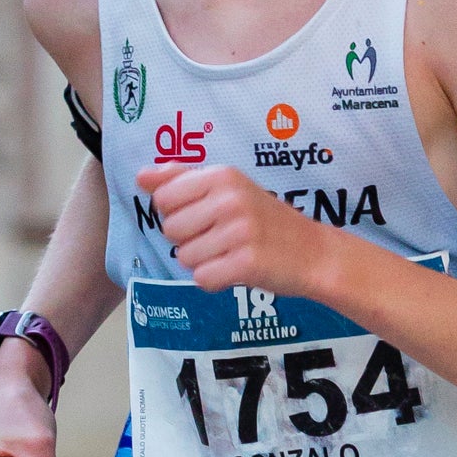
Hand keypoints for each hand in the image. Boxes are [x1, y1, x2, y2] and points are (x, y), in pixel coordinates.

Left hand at [139, 161, 331, 298]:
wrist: (315, 253)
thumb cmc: (266, 221)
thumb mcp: (229, 188)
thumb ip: (182, 180)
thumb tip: (141, 176)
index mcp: (223, 176)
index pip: (163, 198)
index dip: (177, 214)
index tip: (204, 216)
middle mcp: (231, 199)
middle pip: (170, 230)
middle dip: (189, 240)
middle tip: (222, 238)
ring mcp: (240, 231)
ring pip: (184, 257)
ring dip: (203, 262)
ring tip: (231, 254)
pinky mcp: (247, 263)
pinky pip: (202, 278)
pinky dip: (216, 281)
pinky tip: (237, 270)